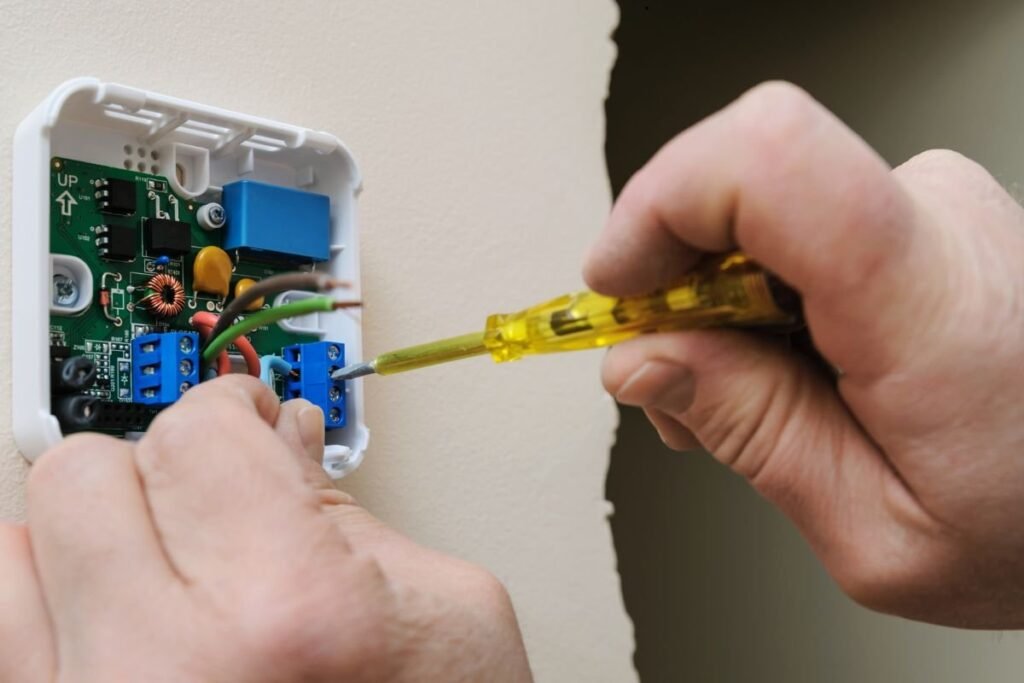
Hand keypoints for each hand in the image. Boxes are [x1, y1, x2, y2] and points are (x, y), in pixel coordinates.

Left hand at [0, 376, 530, 681]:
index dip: (233, 412)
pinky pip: (2, 638)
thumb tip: (278, 439)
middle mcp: (163, 679)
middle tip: (216, 501)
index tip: (246, 422)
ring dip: (90, 539)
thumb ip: (350, 511)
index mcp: (289, 618)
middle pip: (84, 475)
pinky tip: (123, 621)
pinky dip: (52, 608)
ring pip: (15, 548)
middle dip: (162, 470)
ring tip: (164, 567)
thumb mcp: (449, 614)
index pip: (198, 433)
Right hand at [585, 81, 1023, 627]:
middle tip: (677, 375)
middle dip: (673, 279)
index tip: (617, 284)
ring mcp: (939, 203)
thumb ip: (751, 435)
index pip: (769, 162)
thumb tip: (644, 361)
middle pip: (741, 185)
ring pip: (763, 209)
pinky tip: (789, 358)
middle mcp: (941, 219)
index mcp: (932, 304)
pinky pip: (804, 220)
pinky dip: (765, 288)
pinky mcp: (929, 209)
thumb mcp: (879, 535)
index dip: (659, 204)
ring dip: (719, 296)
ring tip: (746, 388)